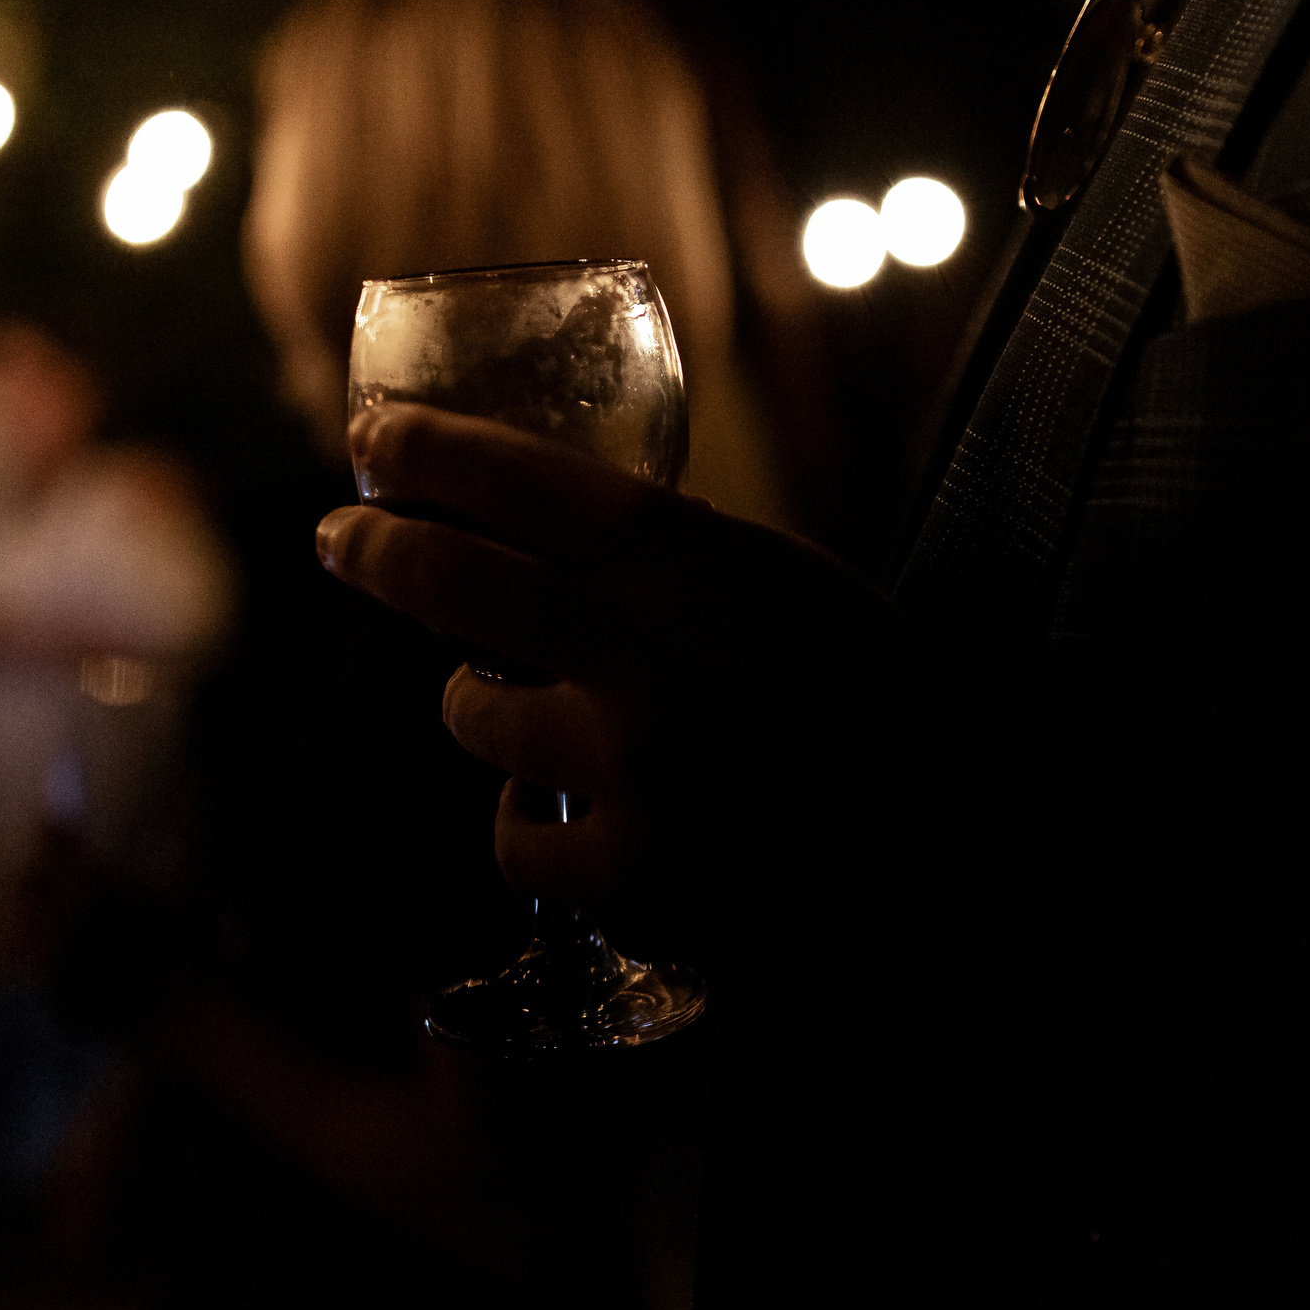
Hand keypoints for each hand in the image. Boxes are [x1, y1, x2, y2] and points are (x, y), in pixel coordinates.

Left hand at [317, 404, 902, 913]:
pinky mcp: (634, 875)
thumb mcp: (771, 574)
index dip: (429, 450)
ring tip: (530, 717)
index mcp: (692, 558)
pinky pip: (517, 837)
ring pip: (475, 720)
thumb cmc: (868, 681)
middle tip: (340, 536)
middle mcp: (646, 653)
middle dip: (376, 548)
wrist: (969, 814)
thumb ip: (655, 560)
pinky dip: (536, 826)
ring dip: (486, 711)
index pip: (520, 478)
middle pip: (449, 581)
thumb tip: (520, 545)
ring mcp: (633, 770)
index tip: (376, 434)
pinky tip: (582, 820)